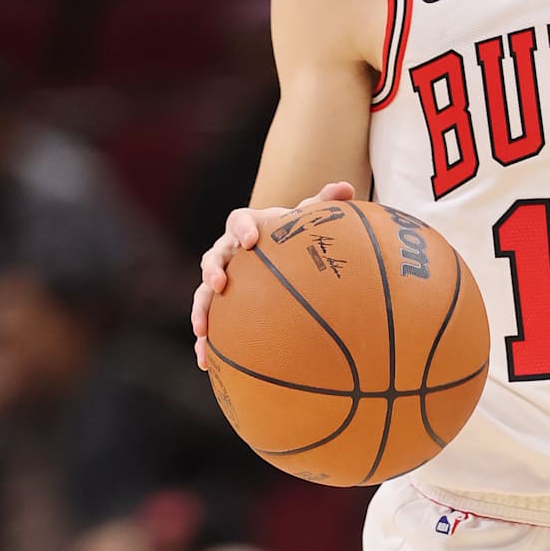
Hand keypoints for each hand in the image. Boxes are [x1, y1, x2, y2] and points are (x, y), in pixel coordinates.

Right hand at [191, 181, 354, 368]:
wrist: (278, 253)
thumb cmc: (292, 235)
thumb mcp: (307, 219)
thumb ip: (325, 202)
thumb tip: (348, 187)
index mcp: (247, 227)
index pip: (238, 221)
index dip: (243, 228)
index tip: (252, 240)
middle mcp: (228, 252)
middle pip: (212, 257)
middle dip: (212, 270)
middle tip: (219, 284)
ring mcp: (221, 278)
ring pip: (203, 293)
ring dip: (200, 310)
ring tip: (202, 331)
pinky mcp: (220, 304)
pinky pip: (210, 322)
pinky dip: (205, 341)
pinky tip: (207, 362)